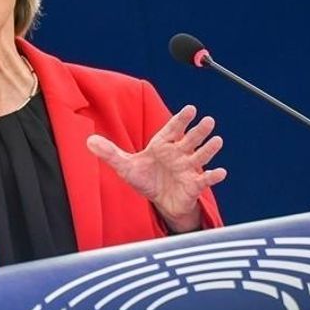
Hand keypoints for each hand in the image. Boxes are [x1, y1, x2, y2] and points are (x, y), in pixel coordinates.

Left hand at [86, 105, 225, 231]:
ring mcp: (187, 168)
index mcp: (163, 145)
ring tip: (217, 140)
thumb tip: (89, 141)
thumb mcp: (125, 166)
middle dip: (199, 131)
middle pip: (190, 139)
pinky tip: (220, 172)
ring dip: (209, 149)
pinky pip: (205, 179)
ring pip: (200, 156)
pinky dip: (213, 176)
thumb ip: (110, 153)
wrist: (159, 201)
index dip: (181, 119)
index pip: (173, 129)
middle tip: (208, 120)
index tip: (191, 109)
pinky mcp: (193, 185)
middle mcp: (178, 154)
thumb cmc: (145, 178)